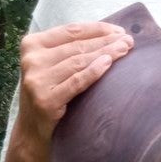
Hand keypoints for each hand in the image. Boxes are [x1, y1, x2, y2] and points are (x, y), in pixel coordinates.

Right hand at [18, 21, 133, 143]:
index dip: (97, 29)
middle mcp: (32, 59)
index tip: (119, 30)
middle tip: (129, 40)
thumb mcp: (51, 67)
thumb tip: (106, 36)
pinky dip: (93, 72)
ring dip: (105, 53)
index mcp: (32, 44)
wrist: (32, 131)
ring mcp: (37, 80)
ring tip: (125, 49)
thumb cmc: (49, 95)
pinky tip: (109, 63)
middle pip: (77, 46)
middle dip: (105, 41)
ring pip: (78, 62)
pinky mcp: (46, 99)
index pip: (70, 31)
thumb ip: (67, 51)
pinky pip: (76, 82)